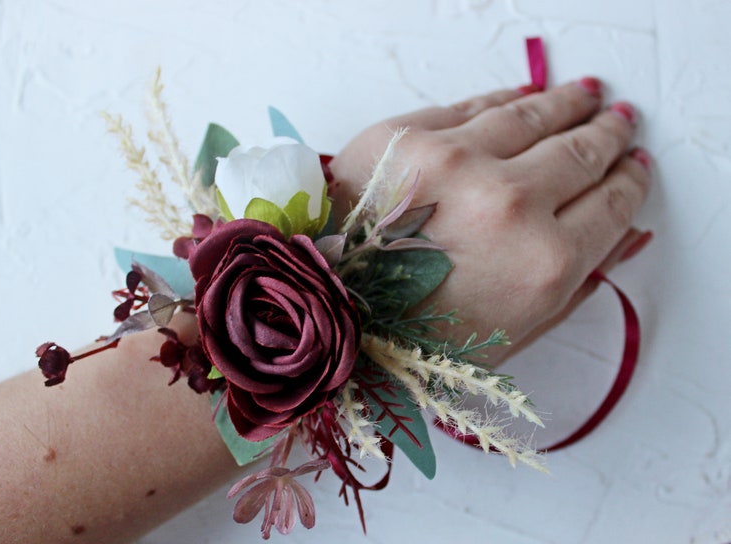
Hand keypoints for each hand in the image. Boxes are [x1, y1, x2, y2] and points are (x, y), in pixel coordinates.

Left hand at [329, 79, 651, 360]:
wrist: (321, 316)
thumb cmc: (414, 344)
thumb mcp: (509, 336)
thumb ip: (575, 284)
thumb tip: (624, 236)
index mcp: (543, 264)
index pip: (610, 204)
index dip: (627, 182)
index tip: (633, 167)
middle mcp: (508, 203)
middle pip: (579, 152)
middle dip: (604, 135)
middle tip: (616, 122)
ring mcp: (453, 161)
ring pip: (532, 115)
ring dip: (564, 104)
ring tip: (580, 97)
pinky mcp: (402, 136)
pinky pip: (472, 105)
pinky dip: (503, 100)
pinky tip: (520, 98)